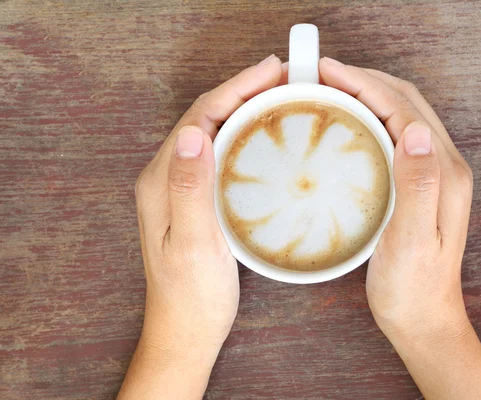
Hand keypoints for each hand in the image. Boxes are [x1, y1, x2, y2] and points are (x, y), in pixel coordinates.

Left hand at [119, 54, 283, 398]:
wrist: (186, 330)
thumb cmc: (191, 295)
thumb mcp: (192, 244)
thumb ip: (189, 189)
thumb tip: (192, 132)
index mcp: (162, 180)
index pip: (199, 117)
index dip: (234, 88)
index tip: (270, 71)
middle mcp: (167, 176)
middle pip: (205, 117)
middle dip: (242, 90)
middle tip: (283, 76)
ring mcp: (181, 187)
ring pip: (213, 132)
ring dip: (243, 108)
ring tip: (278, 95)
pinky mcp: (196, 199)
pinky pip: (220, 153)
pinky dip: (243, 135)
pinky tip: (264, 136)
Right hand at [320, 58, 480, 399]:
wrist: (423, 318)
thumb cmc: (412, 287)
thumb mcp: (412, 240)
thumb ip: (417, 185)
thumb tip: (414, 130)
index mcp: (444, 173)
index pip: (405, 109)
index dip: (367, 83)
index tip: (328, 71)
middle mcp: (443, 166)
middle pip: (405, 104)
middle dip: (365, 80)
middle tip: (321, 74)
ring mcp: (431, 174)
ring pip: (399, 116)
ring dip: (367, 95)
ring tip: (329, 89)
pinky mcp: (417, 185)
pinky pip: (392, 137)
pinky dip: (368, 119)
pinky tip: (345, 124)